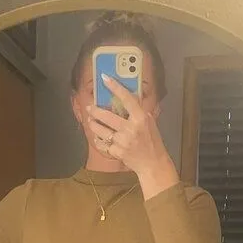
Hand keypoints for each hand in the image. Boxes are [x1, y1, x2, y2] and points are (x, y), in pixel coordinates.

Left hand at [87, 75, 178, 196]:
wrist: (152, 163)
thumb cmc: (152, 142)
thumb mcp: (149, 122)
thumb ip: (138, 111)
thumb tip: (127, 97)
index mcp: (140, 118)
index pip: (126, 98)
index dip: (115, 87)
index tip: (105, 78)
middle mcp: (130, 129)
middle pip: (107, 116)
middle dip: (95, 111)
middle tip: (89, 107)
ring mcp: (122, 141)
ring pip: (101, 130)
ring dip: (93, 125)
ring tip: (91, 121)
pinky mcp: (117, 152)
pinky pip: (102, 144)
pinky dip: (98, 141)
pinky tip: (97, 138)